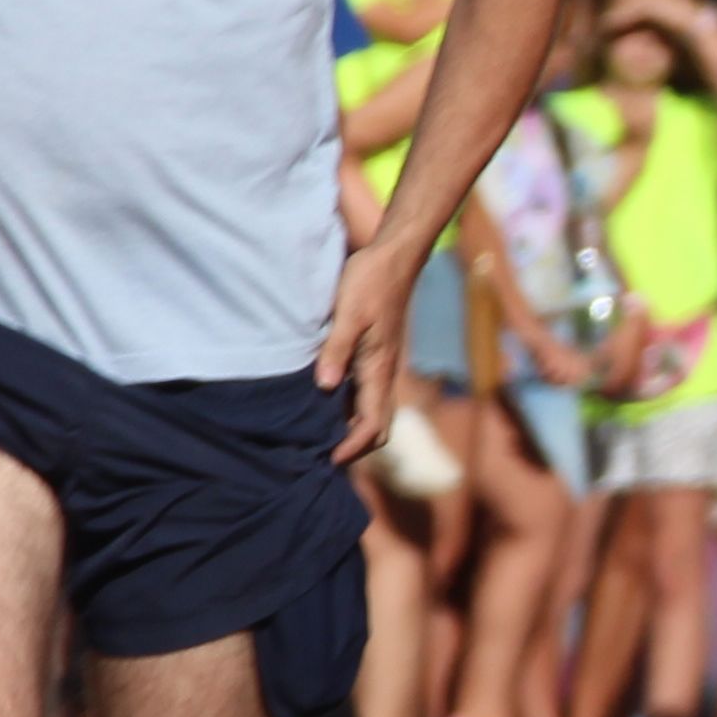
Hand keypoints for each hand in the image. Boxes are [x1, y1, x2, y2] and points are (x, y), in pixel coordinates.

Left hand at [314, 235, 423, 460]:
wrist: (394, 256)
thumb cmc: (371, 282)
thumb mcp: (349, 313)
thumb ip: (337, 350)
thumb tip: (326, 387)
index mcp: (380, 368)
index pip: (373, 424)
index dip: (353, 447)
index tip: (328, 460)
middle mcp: (384, 372)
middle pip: (379, 425)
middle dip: (357, 447)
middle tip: (324, 456)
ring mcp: (382, 364)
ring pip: (374, 410)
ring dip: (354, 428)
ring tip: (322, 437)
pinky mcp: (376, 353)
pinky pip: (366, 392)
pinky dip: (352, 408)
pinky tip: (329, 403)